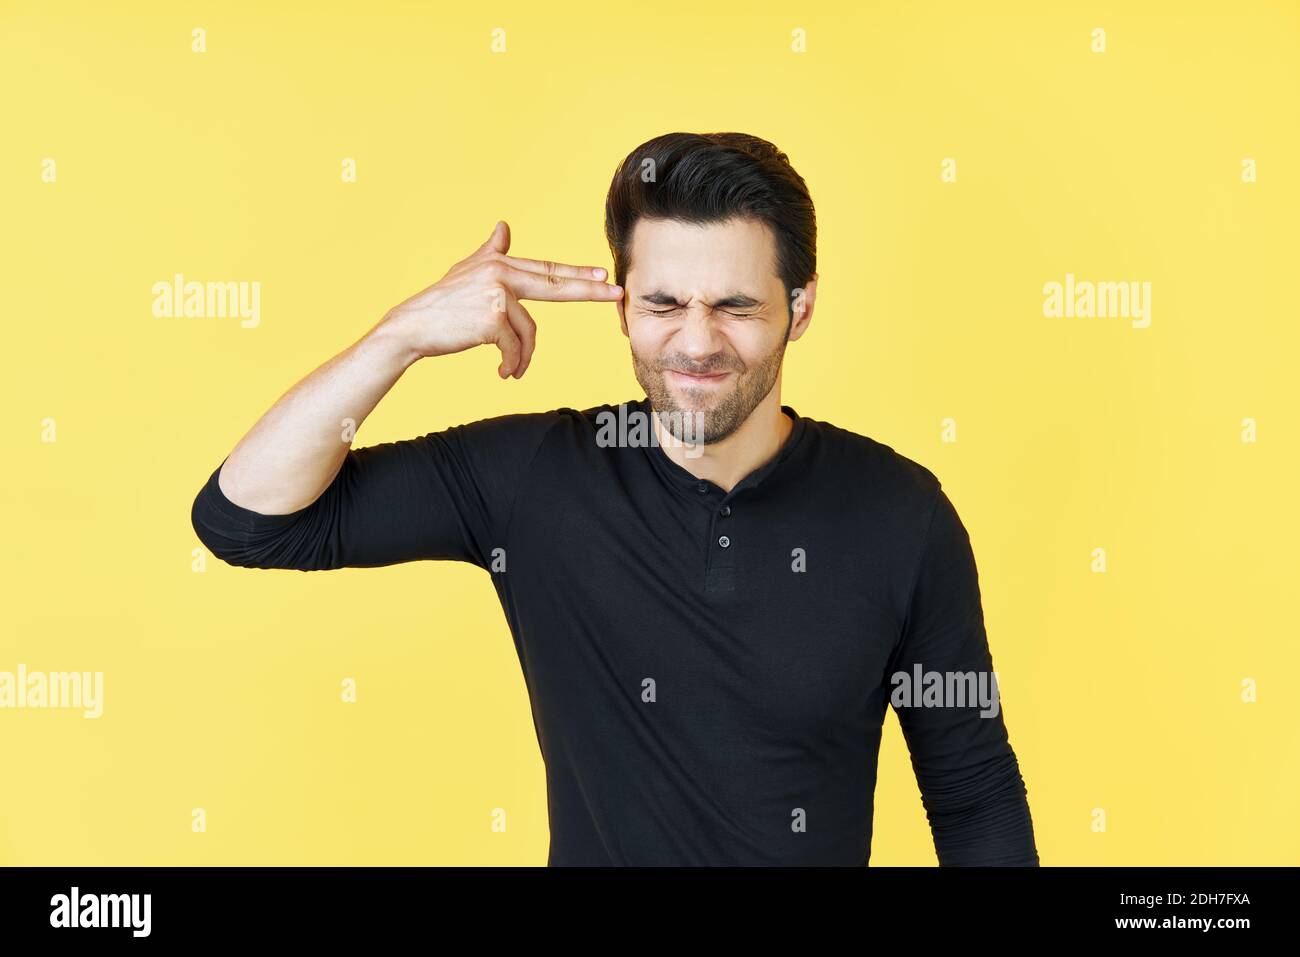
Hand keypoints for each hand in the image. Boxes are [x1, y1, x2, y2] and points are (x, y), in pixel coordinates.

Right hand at [380, 220, 622, 378]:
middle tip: (616, 295)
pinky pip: (514, 348)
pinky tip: (503, 374)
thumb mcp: (467, 271)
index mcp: (499, 264)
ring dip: (522, 356)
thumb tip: (504, 225)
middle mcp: (500, 273)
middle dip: (589, 290)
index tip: (603, 275)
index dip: (576, 274)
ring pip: (528, 332)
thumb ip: (491, 251)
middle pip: (554, 285)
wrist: (411, 327)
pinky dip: (512, 364)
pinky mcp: (493, 318)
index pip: (546, 269)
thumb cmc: (440, 304)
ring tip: (511, 369)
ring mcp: (497, 294)